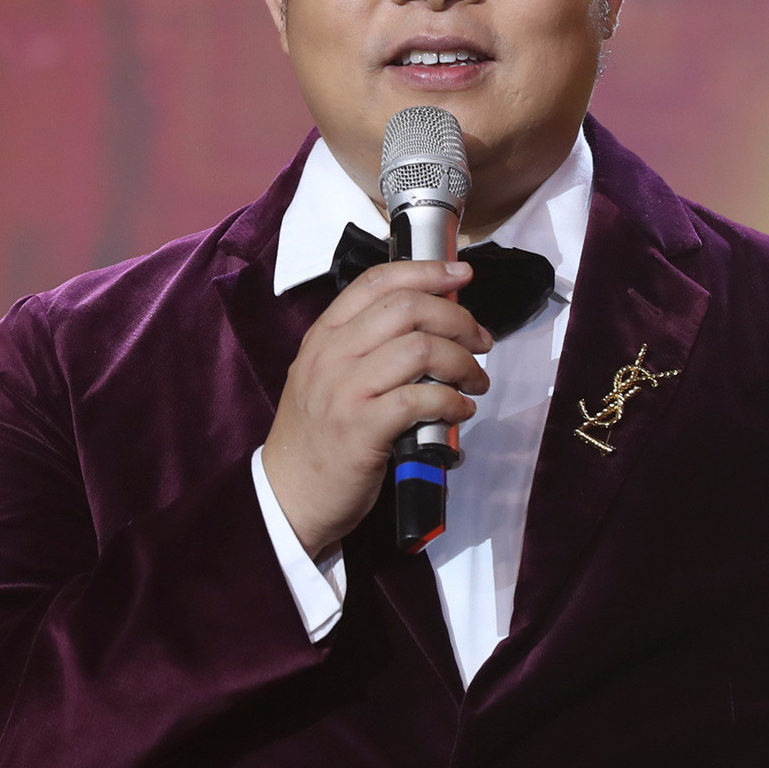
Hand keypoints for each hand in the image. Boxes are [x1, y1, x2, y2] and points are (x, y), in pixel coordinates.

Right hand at [262, 259, 491, 558]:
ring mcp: (344, 391)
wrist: (288, 496)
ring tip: (474, 380)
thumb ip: (366, 346)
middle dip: (457, 318)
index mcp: (323, 336)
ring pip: (419, 348)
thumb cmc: (317, 437)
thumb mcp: (326, 377)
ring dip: (462, 361)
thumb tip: (432, 325)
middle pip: (406, 308)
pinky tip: (460, 410)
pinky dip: (452, 400)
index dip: (426, 271)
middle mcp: (330, 355)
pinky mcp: (361, 429)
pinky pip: (421, 398)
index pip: (377, 282)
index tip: (462, 274)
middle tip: (480, 340)